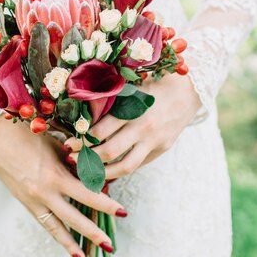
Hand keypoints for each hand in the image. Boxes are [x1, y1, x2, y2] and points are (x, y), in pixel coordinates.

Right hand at [0, 114, 126, 256]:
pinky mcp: (24, 202)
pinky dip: (56, 236)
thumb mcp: (55, 145)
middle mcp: (44, 192)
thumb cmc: (26, 132)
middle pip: (74, 217)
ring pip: (57, 227)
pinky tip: (65, 247)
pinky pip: (44, 223)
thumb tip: (93, 174)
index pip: (87, 194)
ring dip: (73, 243)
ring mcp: (33, 199)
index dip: (106, 204)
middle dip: (93, 232)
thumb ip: (74, 162)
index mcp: (55, 174)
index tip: (122, 211)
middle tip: (110, 245)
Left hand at [65, 74, 201, 179]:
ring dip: (103, 172)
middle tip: (71, 159)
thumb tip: (83, 115)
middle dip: (87, 158)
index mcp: (132, 108)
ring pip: (125, 166)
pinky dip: (121, 170)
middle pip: (109, 151)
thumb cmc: (153, 84)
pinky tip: (107, 171)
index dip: (81, 140)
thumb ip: (111, 101)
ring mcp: (154, 141)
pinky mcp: (162, 148)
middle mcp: (143, 127)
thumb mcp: (131, 87)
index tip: (68, 143)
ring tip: (87, 172)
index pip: (101, 131)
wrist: (188, 90)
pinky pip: (138, 164)